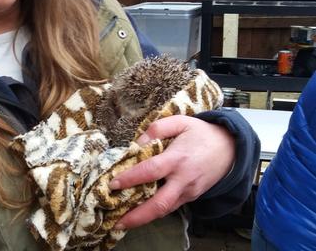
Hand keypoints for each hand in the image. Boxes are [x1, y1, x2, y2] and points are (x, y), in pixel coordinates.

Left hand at [109, 115, 234, 229]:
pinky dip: (154, 212)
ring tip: (122, 222)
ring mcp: (188, 191)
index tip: (113, 184)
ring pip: (165, 210)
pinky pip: (170, 207)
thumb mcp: (180, 122)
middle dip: (137, 216)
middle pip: (159, 204)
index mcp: (178, 159)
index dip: (131, 178)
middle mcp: (183, 179)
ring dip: (143, 218)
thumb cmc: (201, 133)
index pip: (151, 171)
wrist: (231, 148)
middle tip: (116, 222)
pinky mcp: (191, 197)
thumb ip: (157, 128)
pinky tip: (138, 213)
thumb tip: (137, 142)